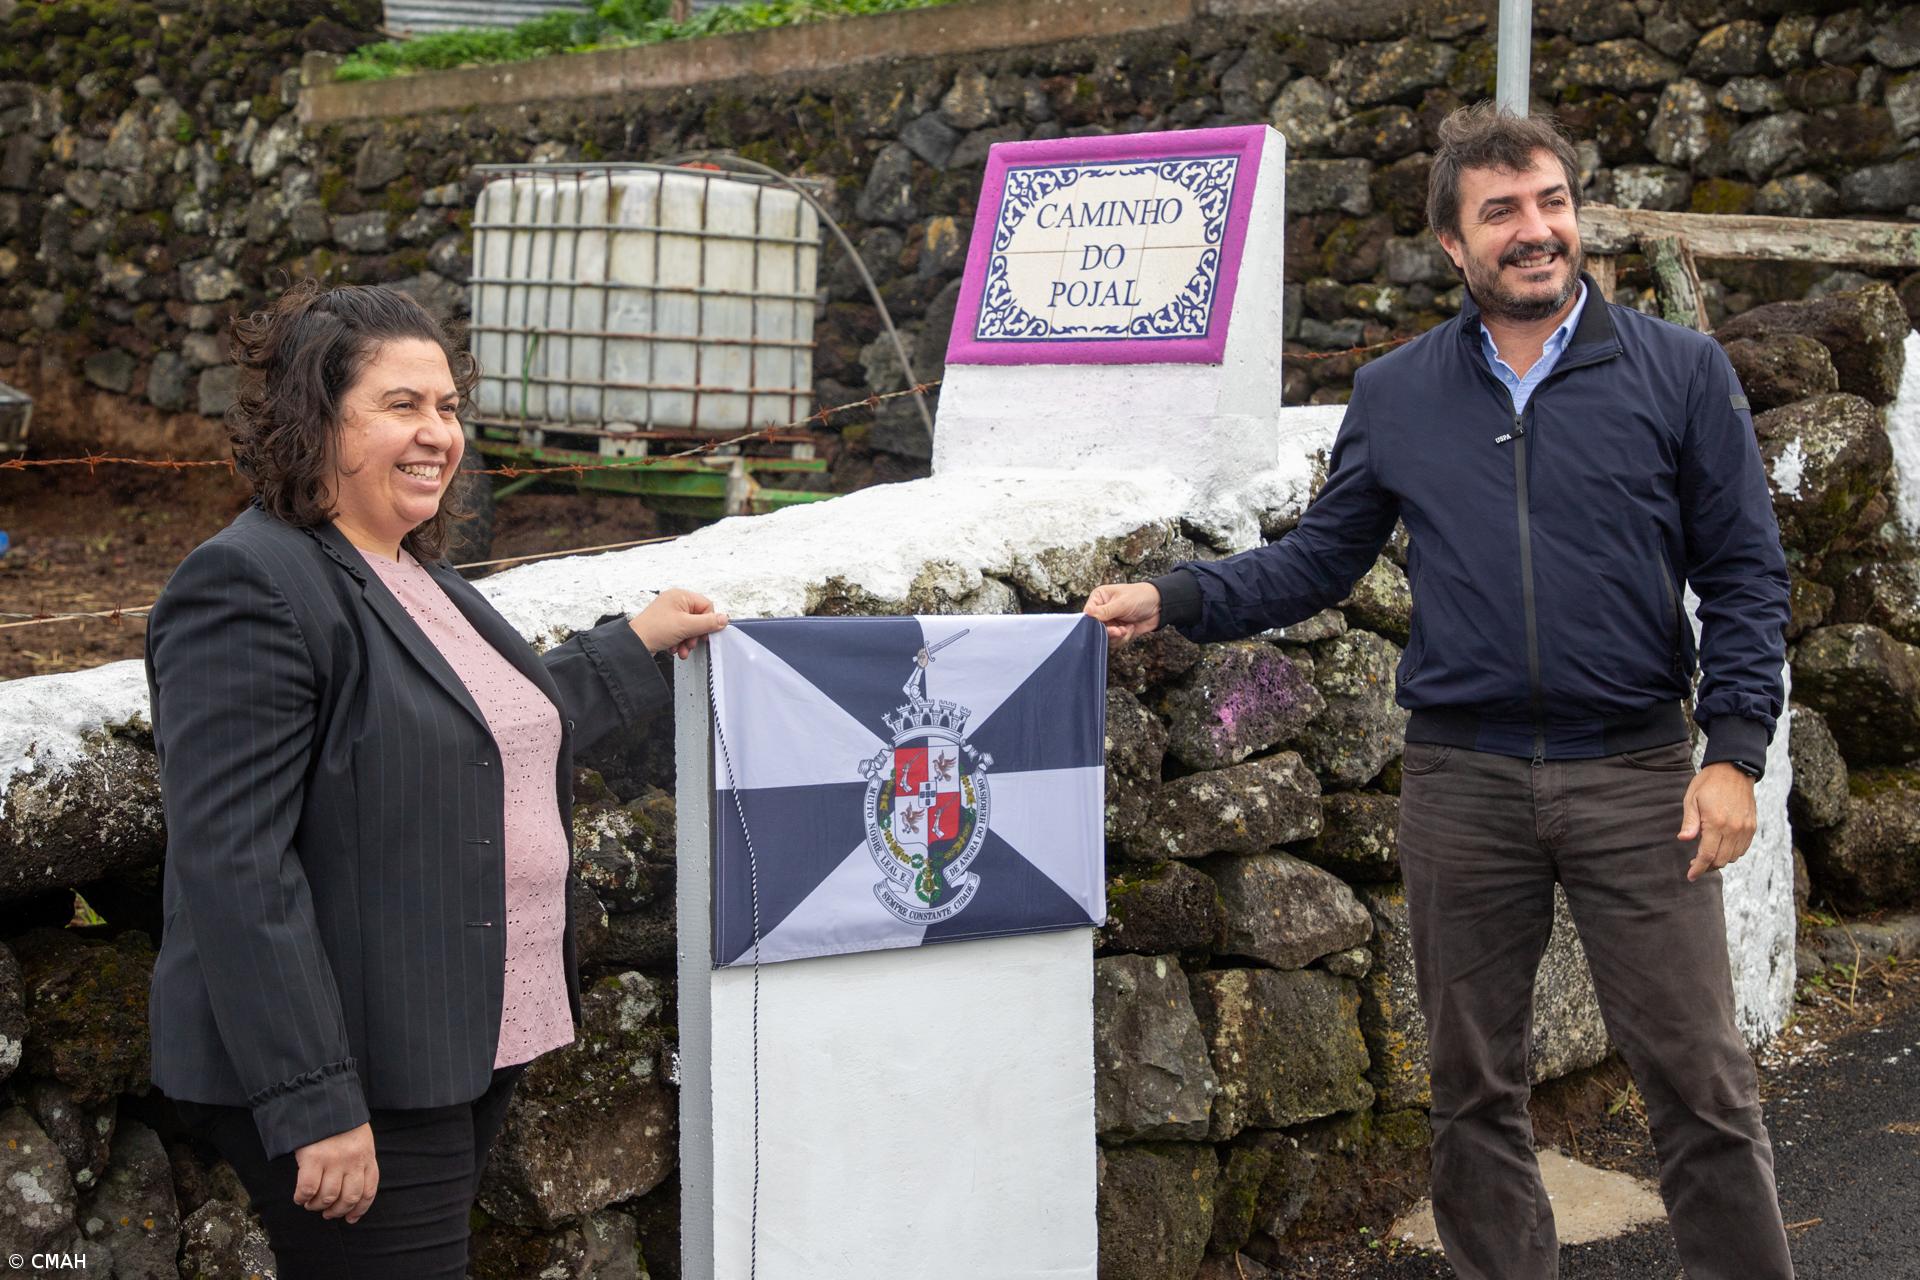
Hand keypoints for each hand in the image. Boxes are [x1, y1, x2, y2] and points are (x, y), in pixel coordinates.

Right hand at [293, 1122, 377, 1222]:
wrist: (322, 1100)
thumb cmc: (340, 1121)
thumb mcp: (359, 1138)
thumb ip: (359, 1159)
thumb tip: (350, 1187)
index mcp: (366, 1155)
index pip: (369, 1190)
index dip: (360, 1209)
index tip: (350, 1218)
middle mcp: (353, 1160)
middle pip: (349, 1198)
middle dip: (337, 1211)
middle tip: (327, 1213)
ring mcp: (334, 1160)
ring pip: (328, 1197)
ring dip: (317, 1206)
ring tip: (310, 1204)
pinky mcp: (313, 1158)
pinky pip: (307, 1189)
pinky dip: (302, 1198)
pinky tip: (299, 1197)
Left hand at [630, 587, 728, 657]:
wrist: (634, 645)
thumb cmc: (653, 630)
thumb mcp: (686, 626)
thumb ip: (708, 623)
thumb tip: (724, 619)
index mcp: (680, 595)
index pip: (706, 605)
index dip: (707, 621)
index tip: (705, 633)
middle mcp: (675, 602)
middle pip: (699, 618)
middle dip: (696, 634)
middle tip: (691, 642)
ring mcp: (670, 613)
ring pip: (690, 628)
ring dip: (688, 641)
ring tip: (682, 649)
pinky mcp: (665, 625)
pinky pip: (681, 632)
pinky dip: (680, 642)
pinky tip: (675, 649)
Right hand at [1083, 583, 1161, 646]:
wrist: (1159, 605)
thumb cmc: (1140, 596)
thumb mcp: (1122, 603)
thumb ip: (1105, 611)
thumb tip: (1087, 615)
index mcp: (1099, 598)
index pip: (1088, 613)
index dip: (1092, 622)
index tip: (1102, 626)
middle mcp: (1102, 610)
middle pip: (1095, 628)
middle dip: (1108, 631)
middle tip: (1118, 630)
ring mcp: (1110, 622)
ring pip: (1104, 636)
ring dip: (1116, 636)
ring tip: (1126, 629)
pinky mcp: (1118, 631)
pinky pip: (1114, 641)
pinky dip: (1123, 638)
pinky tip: (1130, 629)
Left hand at [1678, 762, 1757, 881]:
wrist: (1735, 769)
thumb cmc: (1709, 783)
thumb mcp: (1692, 799)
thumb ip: (1689, 822)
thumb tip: (1684, 840)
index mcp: (1716, 823)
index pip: (1707, 855)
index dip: (1698, 868)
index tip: (1690, 876)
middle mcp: (1734, 829)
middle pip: (1721, 860)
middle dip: (1707, 866)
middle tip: (1694, 863)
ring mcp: (1745, 828)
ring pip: (1733, 856)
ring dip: (1720, 860)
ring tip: (1707, 854)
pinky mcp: (1752, 826)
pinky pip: (1743, 848)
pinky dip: (1732, 853)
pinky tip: (1721, 847)